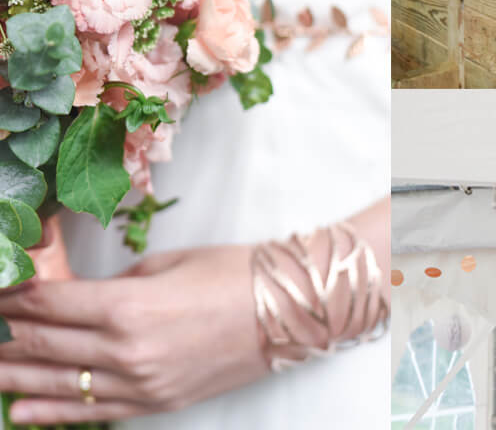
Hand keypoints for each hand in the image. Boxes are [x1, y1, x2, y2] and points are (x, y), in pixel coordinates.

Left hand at [0, 245, 266, 424]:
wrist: (286, 311)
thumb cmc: (232, 274)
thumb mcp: (169, 263)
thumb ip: (118, 283)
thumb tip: (84, 297)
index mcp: (128, 305)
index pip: (49, 304)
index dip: (12, 297)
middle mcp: (125, 351)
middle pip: (43, 344)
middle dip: (4, 336)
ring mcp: (139, 383)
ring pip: (56, 384)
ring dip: (13, 376)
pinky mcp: (155, 403)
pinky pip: (91, 412)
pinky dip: (50, 413)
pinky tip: (18, 411)